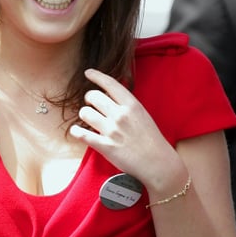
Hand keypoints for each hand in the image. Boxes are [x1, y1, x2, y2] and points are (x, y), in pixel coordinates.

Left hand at [71, 69, 181, 193]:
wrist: (158, 164)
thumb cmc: (152, 140)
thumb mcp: (143, 116)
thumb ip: (128, 105)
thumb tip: (112, 94)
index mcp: (132, 105)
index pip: (110, 84)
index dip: (96, 76)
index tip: (88, 73)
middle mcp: (121, 115)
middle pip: (93, 96)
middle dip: (89, 99)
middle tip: (92, 105)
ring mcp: (112, 131)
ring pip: (85, 113)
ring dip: (84, 115)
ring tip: (89, 120)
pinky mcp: (105, 146)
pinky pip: (82, 134)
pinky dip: (76, 131)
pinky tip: (77, 131)